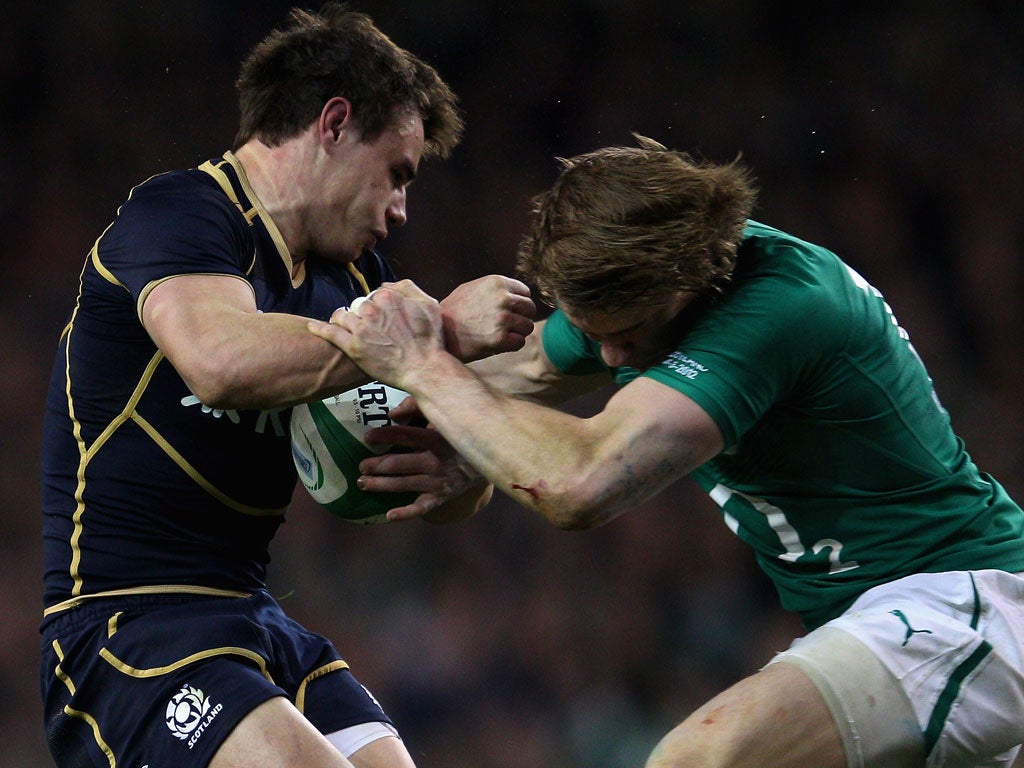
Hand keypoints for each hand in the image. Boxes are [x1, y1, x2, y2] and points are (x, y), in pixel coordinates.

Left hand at [308, 281, 444, 390]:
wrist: (424, 368)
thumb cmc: (430, 339)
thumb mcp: (428, 304)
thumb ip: (408, 288)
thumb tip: (386, 284)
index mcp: (388, 297)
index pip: (375, 295)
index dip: (377, 305)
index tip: (380, 315)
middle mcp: (372, 310)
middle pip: (357, 305)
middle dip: (360, 312)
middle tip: (366, 325)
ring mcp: (361, 329)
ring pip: (342, 316)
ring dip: (341, 318)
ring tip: (340, 323)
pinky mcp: (353, 347)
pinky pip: (331, 333)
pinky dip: (320, 328)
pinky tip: (312, 327)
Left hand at [358, 422, 491, 522]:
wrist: (485, 459)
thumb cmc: (456, 433)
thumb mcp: (442, 415)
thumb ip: (417, 407)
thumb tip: (392, 414)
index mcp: (436, 439)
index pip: (405, 435)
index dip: (384, 435)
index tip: (367, 437)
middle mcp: (436, 462)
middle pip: (398, 464)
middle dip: (375, 465)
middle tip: (360, 465)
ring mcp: (437, 482)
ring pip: (402, 485)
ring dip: (379, 485)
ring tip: (362, 482)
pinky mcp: (440, 497)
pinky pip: (421, 508)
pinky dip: (405, 513)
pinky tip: (388, 515)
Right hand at [439, 275, 535, 361]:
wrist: (439, 331)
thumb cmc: (454, 311)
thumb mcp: (472, 288)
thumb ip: (496, 289)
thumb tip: (516, 293)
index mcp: (498, 283)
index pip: (525, 293)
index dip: (519, 304)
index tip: (510, 312)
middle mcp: (503, 298)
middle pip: (530, 309)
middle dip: (521, 318)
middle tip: (507, 326)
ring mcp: (503, 319)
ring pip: (527, 327)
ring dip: (517, 333)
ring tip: (500, 334)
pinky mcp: (500, 338)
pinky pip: (520, 342)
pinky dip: (512, 345)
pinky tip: (498, 344)